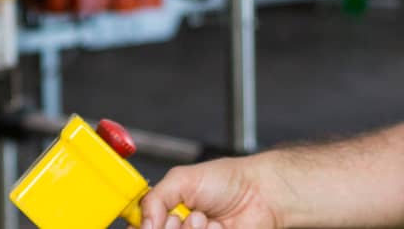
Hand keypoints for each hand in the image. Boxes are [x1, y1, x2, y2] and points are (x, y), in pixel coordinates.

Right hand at [136, 156, 285, 228]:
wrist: (262, 193)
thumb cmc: (228, 180)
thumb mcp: (182, 179)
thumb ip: (155, 198)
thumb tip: (143, 222)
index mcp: (164, 210)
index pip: (141, 226)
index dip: (143, 226)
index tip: (149, 223)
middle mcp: (177, 228)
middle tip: (179, 217)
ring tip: (203, 219)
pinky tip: (218, 228)